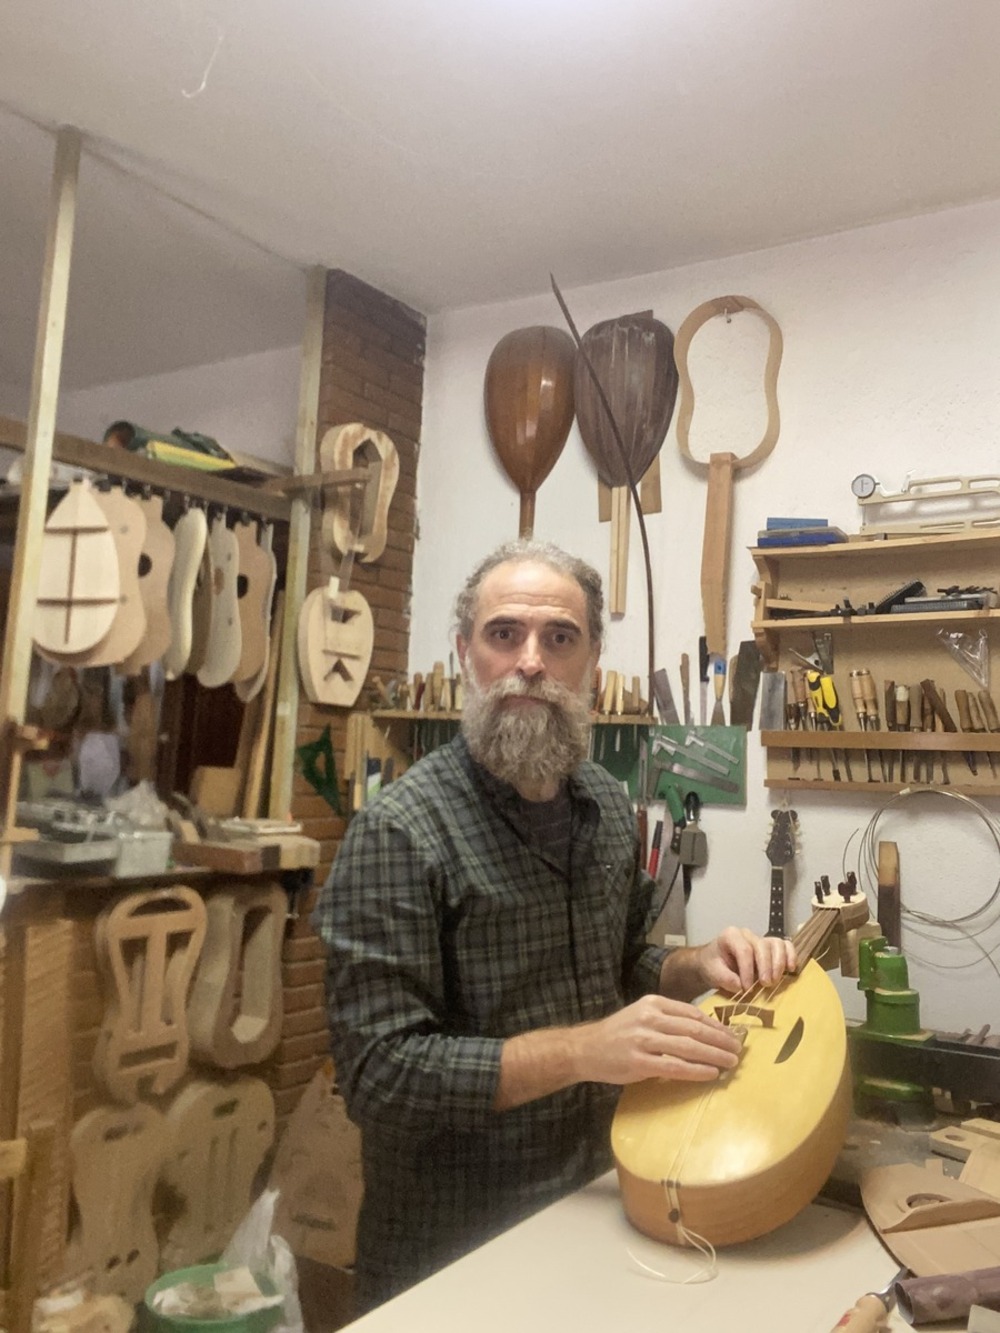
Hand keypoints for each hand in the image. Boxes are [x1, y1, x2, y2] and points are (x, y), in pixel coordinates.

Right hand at [570, 995, 742, 1086]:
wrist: (585, 1049)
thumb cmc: (618, 1034)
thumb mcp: (642, 1015)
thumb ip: (668, 1020)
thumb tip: (705, 1031)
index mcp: (653, 1003)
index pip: (693, 1013)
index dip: (717, 1025)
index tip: (733, 1035)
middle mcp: (650, 1018)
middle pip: (695, 1029)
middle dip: (721, 1040)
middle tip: (739, 1050)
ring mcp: (644, 1040)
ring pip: (689, 1047)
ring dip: (714, 1055)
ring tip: (731, 1062)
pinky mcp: (639, 1062)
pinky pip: (675, 1067)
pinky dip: (696, 1070)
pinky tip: (711, 1074)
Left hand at [695, 927, 796, 993]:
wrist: (714, 962)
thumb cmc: (713, 965)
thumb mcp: (713, 973)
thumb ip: (725, 978)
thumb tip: (742, 986)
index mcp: (730, 936)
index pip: (744, 950)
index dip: (748, 970)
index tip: (747, 988)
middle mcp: (747, 934)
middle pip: (762, 946)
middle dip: (765, 967)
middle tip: (765, 985)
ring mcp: (760, 939)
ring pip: (777, 944)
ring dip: (779, 964)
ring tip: (775, 981)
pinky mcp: (770, 947)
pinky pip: (785, 945)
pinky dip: (790, 956)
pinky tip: (790, 969)